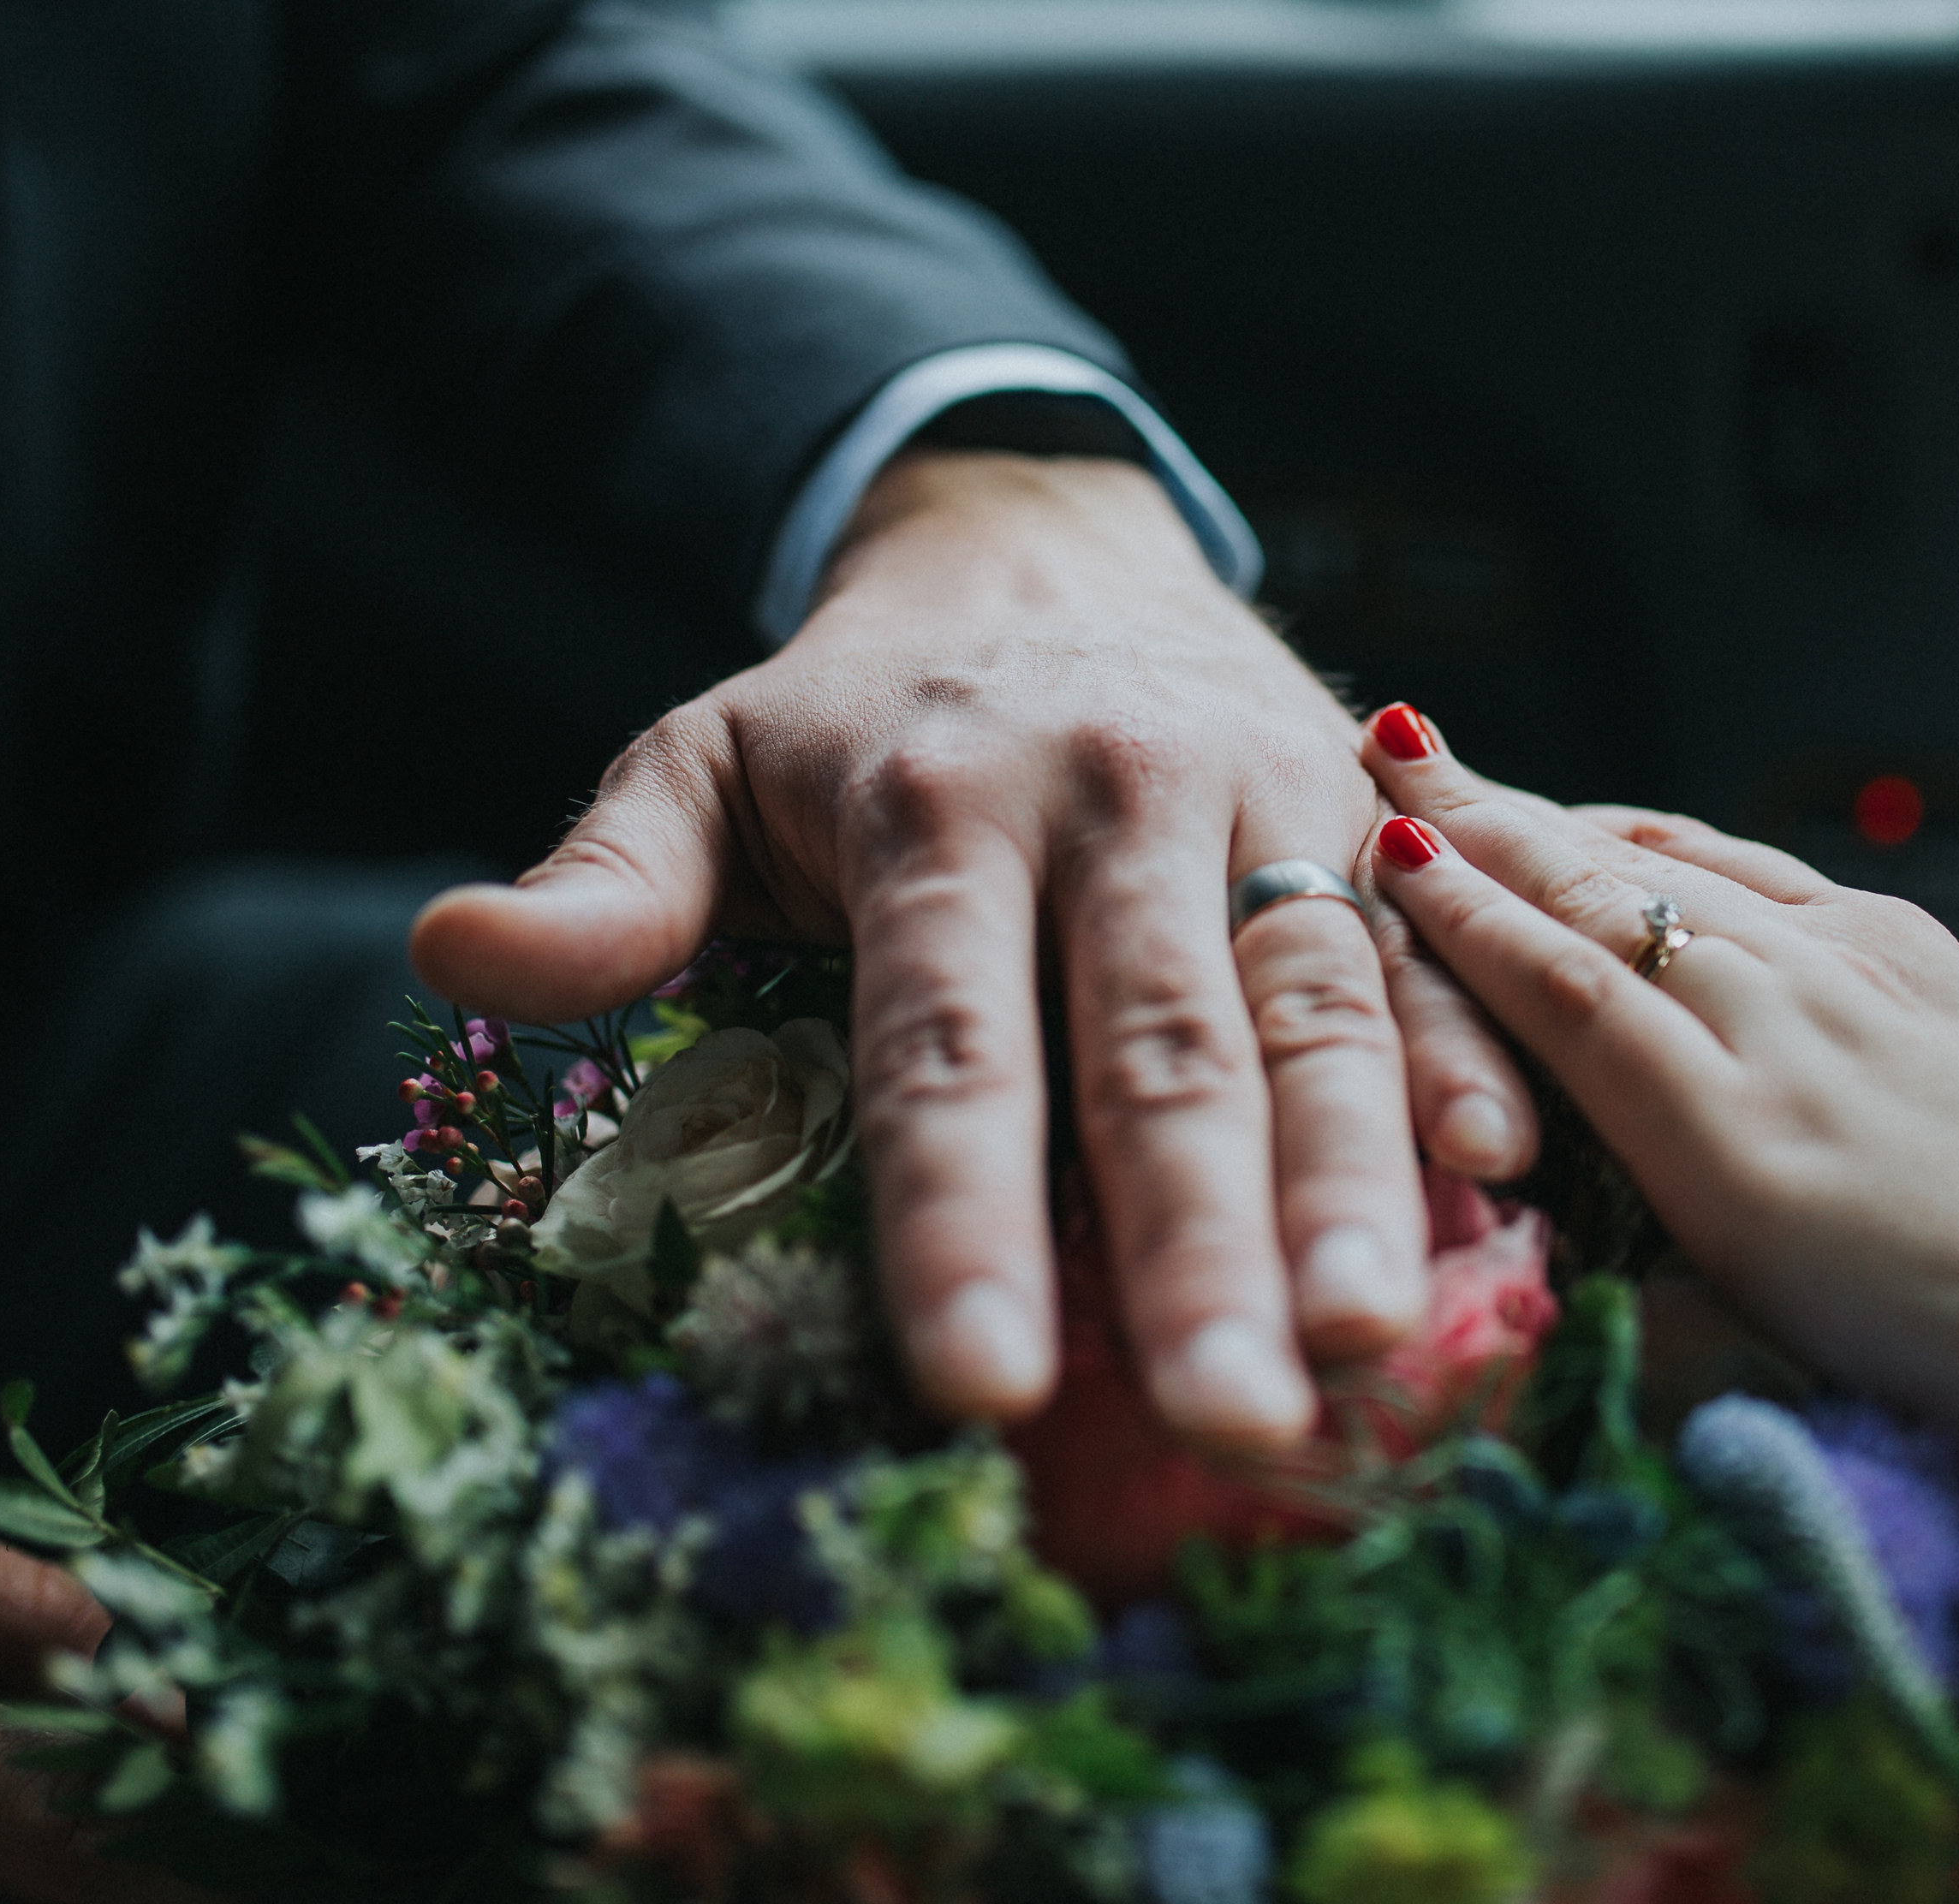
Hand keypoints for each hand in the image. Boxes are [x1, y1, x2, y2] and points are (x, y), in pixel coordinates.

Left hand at [411, 453, 1537, 1445]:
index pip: (948, 1039)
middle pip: (1158, 1045)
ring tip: (1374, 1342)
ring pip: (1314, 1001)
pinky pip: (1424, 941)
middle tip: (1234, 1422)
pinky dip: (1467, 1047)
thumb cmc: (860, 703)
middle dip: (1198, 1243)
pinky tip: (1505, 1168)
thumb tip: (452, 958)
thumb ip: (609, 876)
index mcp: (939, 805)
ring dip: (1352, 1177)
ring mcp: (1259, 801)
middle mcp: (1116, 802)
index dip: (962, 1215)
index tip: (982, 1387)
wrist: (1047, 535)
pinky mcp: (1361, 813)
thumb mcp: (704, 755)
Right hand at [1352, 705, 1958, 1521]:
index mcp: (1727, 1126)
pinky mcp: (1954, 977)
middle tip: (1398, 748)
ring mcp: (1879, 980)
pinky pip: (1786, 883)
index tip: (1369, 839)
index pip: (1550, 978)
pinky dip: (1698, 853)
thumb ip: (1645, 1299)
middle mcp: (1789, 1018)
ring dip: (1578, 823)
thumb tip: (1549, 1268)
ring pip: (1690, 870)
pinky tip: (1681, 853)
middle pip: (1603, 890)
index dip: (1450, 910)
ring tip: (1505, 790)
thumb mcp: (1789, 1370)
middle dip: (1488, 822)